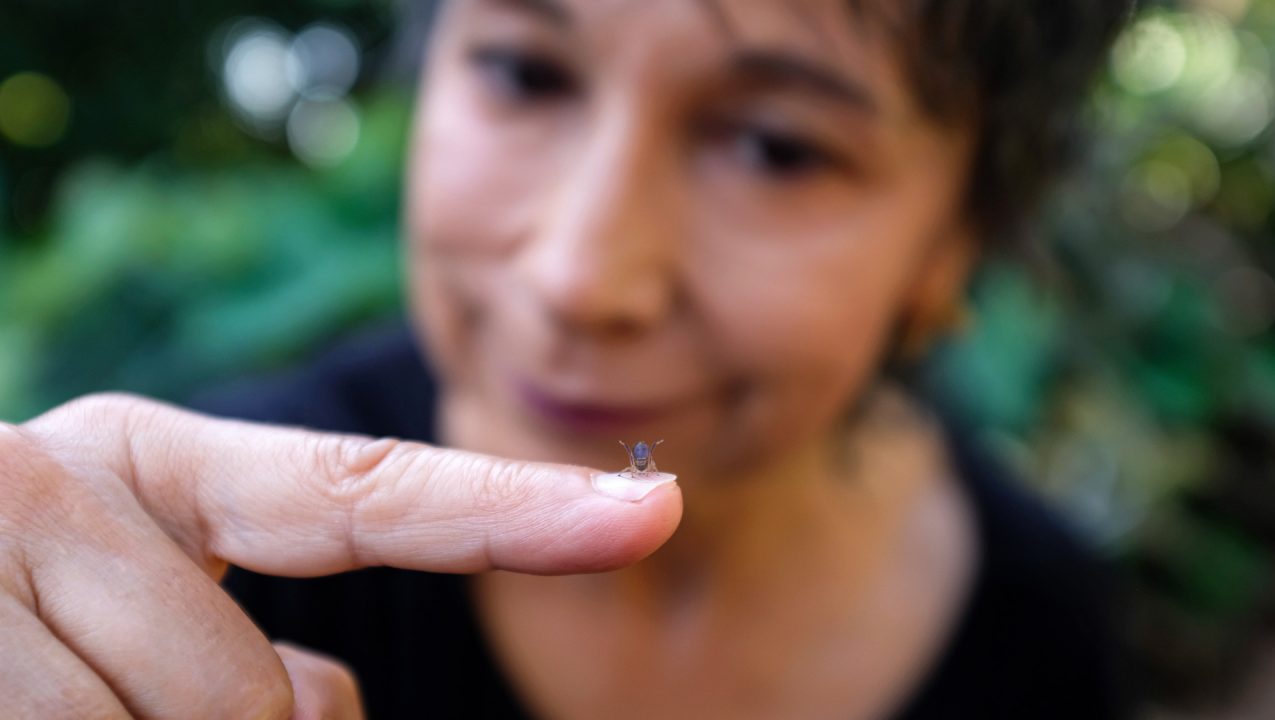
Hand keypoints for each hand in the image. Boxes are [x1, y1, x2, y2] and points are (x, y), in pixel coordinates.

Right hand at [1, 393, 681, 717]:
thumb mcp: (120, 587)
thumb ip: (238, 634)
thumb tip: (330, 698)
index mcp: (151, 463)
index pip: (372, 492)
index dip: (520, 507)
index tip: (648, 510)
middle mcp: (68, 488)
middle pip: (264, 704)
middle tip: (120, 695)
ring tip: (59, 686)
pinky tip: (42, 697)